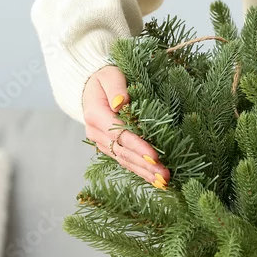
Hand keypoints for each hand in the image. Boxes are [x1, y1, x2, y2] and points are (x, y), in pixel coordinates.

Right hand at [83, 66, 169, 189]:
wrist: (91, 87)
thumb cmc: (105, 78)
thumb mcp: (110, 75)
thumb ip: (116, 87)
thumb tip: (121, 102)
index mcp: (95, 114)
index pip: (120, 134)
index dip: (138, 146)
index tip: (155, 156)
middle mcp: (96, 132)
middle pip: (123, 152)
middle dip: (145, 165)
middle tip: (165, 175)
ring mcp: (101, 142)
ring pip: (125, 160)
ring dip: (144, 172)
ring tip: (163, 182)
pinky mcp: (109, 147)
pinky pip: (125, 161)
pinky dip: (140, 171)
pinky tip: (153, 180)